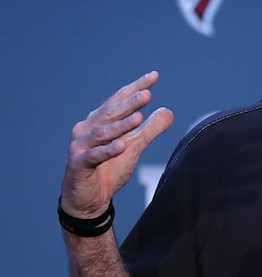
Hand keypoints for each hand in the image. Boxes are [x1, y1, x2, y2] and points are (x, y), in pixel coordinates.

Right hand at [61, 72, 173, 217]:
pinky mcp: (78, 164)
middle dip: (130, 103)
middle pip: (110, 113)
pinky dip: (108, 150)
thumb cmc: (109, 168)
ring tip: (139, 118)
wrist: (89, 200)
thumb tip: (168, 111)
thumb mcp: (134, 147)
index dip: (135, 87)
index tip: (154, 76)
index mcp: (100, 121)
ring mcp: (80, 146)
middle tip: (148, 94)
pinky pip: (94, 156)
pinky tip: (122, 146)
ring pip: (102, 132)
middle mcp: (87, 129)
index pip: (118, 100)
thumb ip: (149, 130)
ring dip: (121, 125)